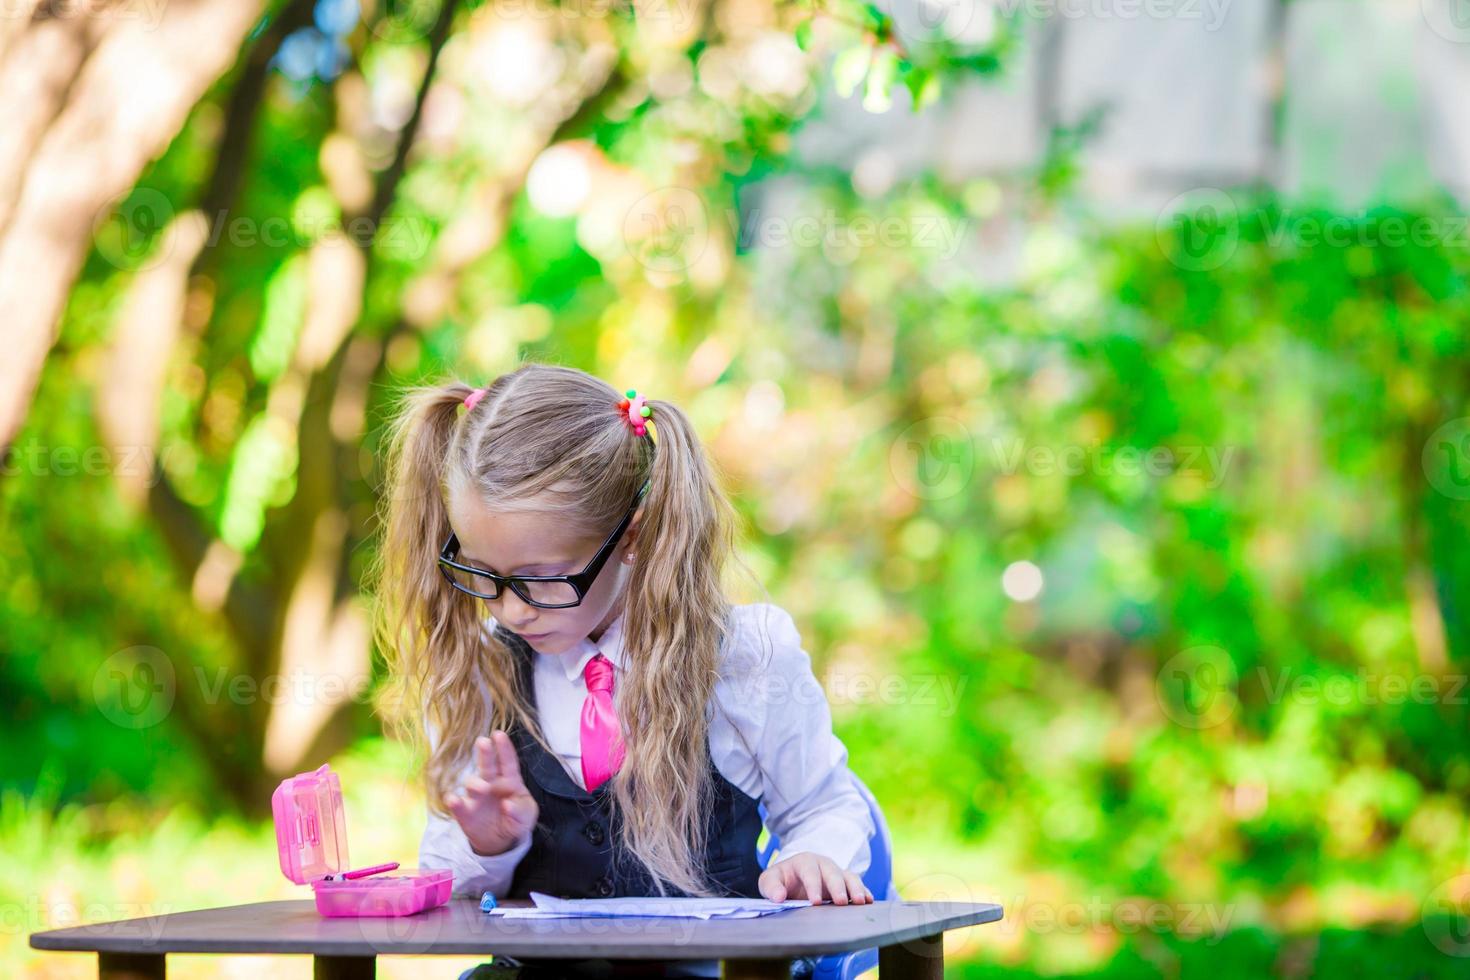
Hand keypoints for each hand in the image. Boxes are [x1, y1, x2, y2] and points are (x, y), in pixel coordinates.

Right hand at [445, 730, 538, 856]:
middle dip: (485, 753)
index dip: (504, 748)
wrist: (500, 840)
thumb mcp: (527, 816)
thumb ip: (521, 810)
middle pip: (487, 765)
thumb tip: (507, 804)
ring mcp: (476, 796)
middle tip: (483, 742)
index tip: (499, 735)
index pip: (508, 762)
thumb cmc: (516, 819)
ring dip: (475, 783)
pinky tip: (453, 800)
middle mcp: (490, 783)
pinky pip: (456, 804)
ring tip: (483, 788)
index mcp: (510, 781)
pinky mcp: (464, 811)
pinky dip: (453, 802)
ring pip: (471, 783)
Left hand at [758, 852, 873, 905]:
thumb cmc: (782, 880)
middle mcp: (823, 864)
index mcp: (804, 861)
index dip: (813, 886)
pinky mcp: (845, 884)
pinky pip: (857, 885)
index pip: (810, 871)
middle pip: (833, 873)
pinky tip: (869, 901)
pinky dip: (864, 892)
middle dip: (837, 887)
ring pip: (849, 876)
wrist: (792, 878)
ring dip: (856, 888)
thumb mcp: (769, 880)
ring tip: (861, 901)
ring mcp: (836, 873)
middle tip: (841, 902)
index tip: (814, 902)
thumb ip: (771, 887)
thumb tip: (778, 897)